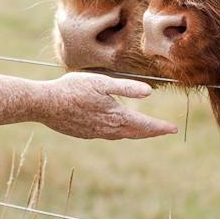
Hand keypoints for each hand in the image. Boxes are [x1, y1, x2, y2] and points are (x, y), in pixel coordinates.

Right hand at [33, 72, 175, 139]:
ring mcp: (96, 133)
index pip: (144, 125)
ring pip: (121, 135)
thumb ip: (126, 88)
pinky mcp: (85, 133)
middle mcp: (108, 129)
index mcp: (116, 116)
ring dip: (135, 133)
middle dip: (151, 131)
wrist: (45, 104)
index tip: (173, 129)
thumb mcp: (102, 82)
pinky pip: (107, 135)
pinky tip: (115, 128)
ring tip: (143, 130)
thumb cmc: (73, 88)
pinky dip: (118, 132)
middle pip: (136, 133)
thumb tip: (149, 92)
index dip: (160, 127)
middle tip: (164, 131)